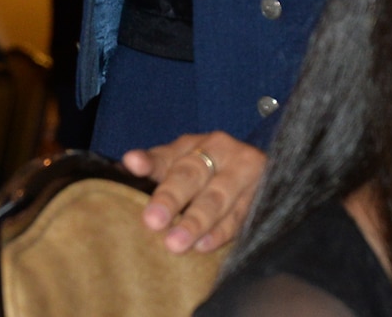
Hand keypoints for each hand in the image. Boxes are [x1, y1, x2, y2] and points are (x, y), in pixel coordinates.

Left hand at [124, 131, 266, 253]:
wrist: (261, 174)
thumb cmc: (211, 172)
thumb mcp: (183, 163)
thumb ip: (156, 164)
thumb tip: (127, 162)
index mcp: (196, 145)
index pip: (169, 156)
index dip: (150, 162)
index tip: (132, 164)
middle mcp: (221, 152)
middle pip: (193, 175)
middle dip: (171, 198)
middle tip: (152, 221)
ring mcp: (246, 173)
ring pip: (217, 198)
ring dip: (196, 222)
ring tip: (175, 243)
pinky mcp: (264, 195)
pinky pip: (240, 217)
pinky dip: (221, 232)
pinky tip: (204, 245)